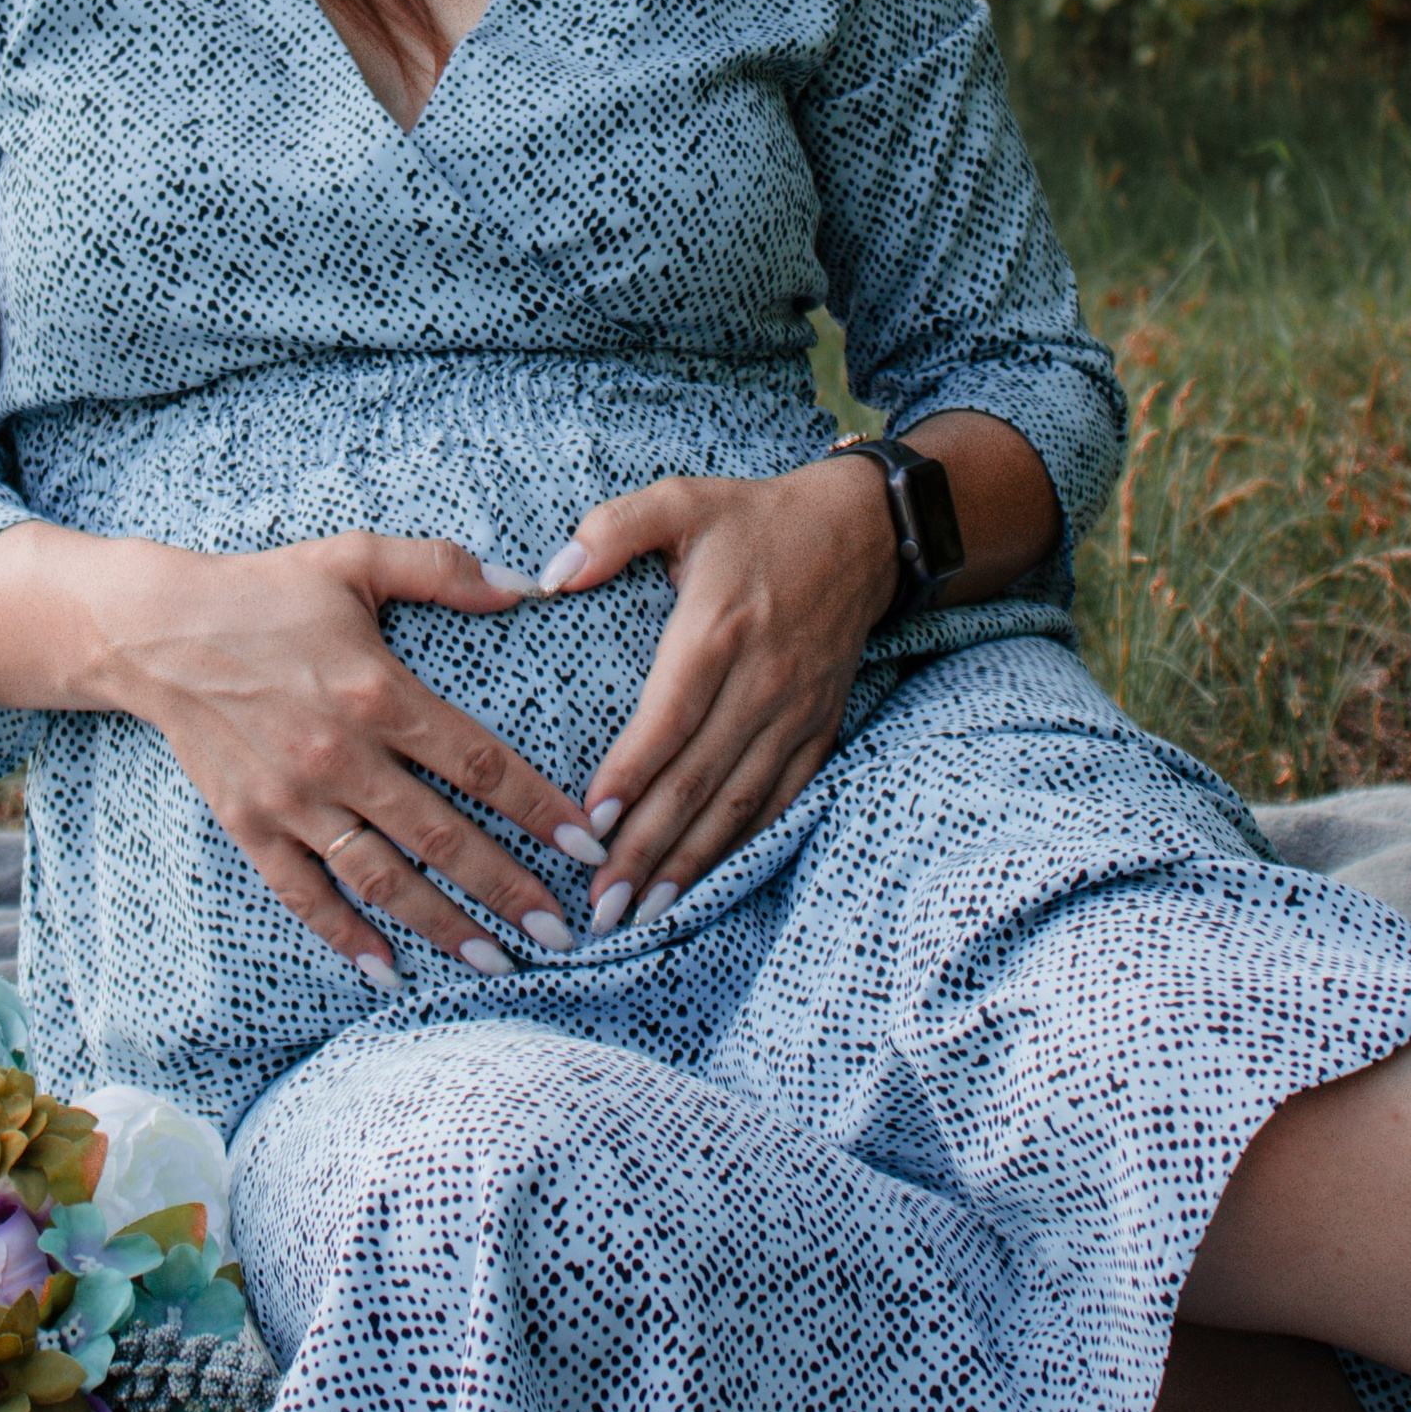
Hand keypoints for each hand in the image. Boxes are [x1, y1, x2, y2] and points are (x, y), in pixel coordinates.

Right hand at [73, 528, 610, 982]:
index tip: (584, 844)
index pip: (476, 762)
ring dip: (442, 924)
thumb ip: (441, 568)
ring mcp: (292, 799)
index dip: (537, 806)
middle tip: (561, 930)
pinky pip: (305, 896)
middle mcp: (339, 756)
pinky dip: (347, 938)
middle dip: (507, 887)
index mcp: (375, 691)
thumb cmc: (264, 591)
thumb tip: (525, 585)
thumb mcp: (353, 557)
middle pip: (441, 836)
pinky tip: (390, 971)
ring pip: (382, 878)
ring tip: (495, 959)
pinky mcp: (251, 826)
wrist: (154, 631)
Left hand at [539, 462, 897, 928]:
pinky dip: (741, 846)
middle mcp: (761, 681)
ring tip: (643, 912)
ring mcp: (794, 712)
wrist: (860, 531)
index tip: (588, 826)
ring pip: (738, 803)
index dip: (629, 776)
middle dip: (646, 848)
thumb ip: (612, 529)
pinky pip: (779, 801)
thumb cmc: (755, 519)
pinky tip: (704, 880)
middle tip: (601, 903)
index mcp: (718, 629)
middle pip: (698, 780)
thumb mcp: (681, 499)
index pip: (668, 720)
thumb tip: (550, 574)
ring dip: (690, 863)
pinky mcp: (818, 729)